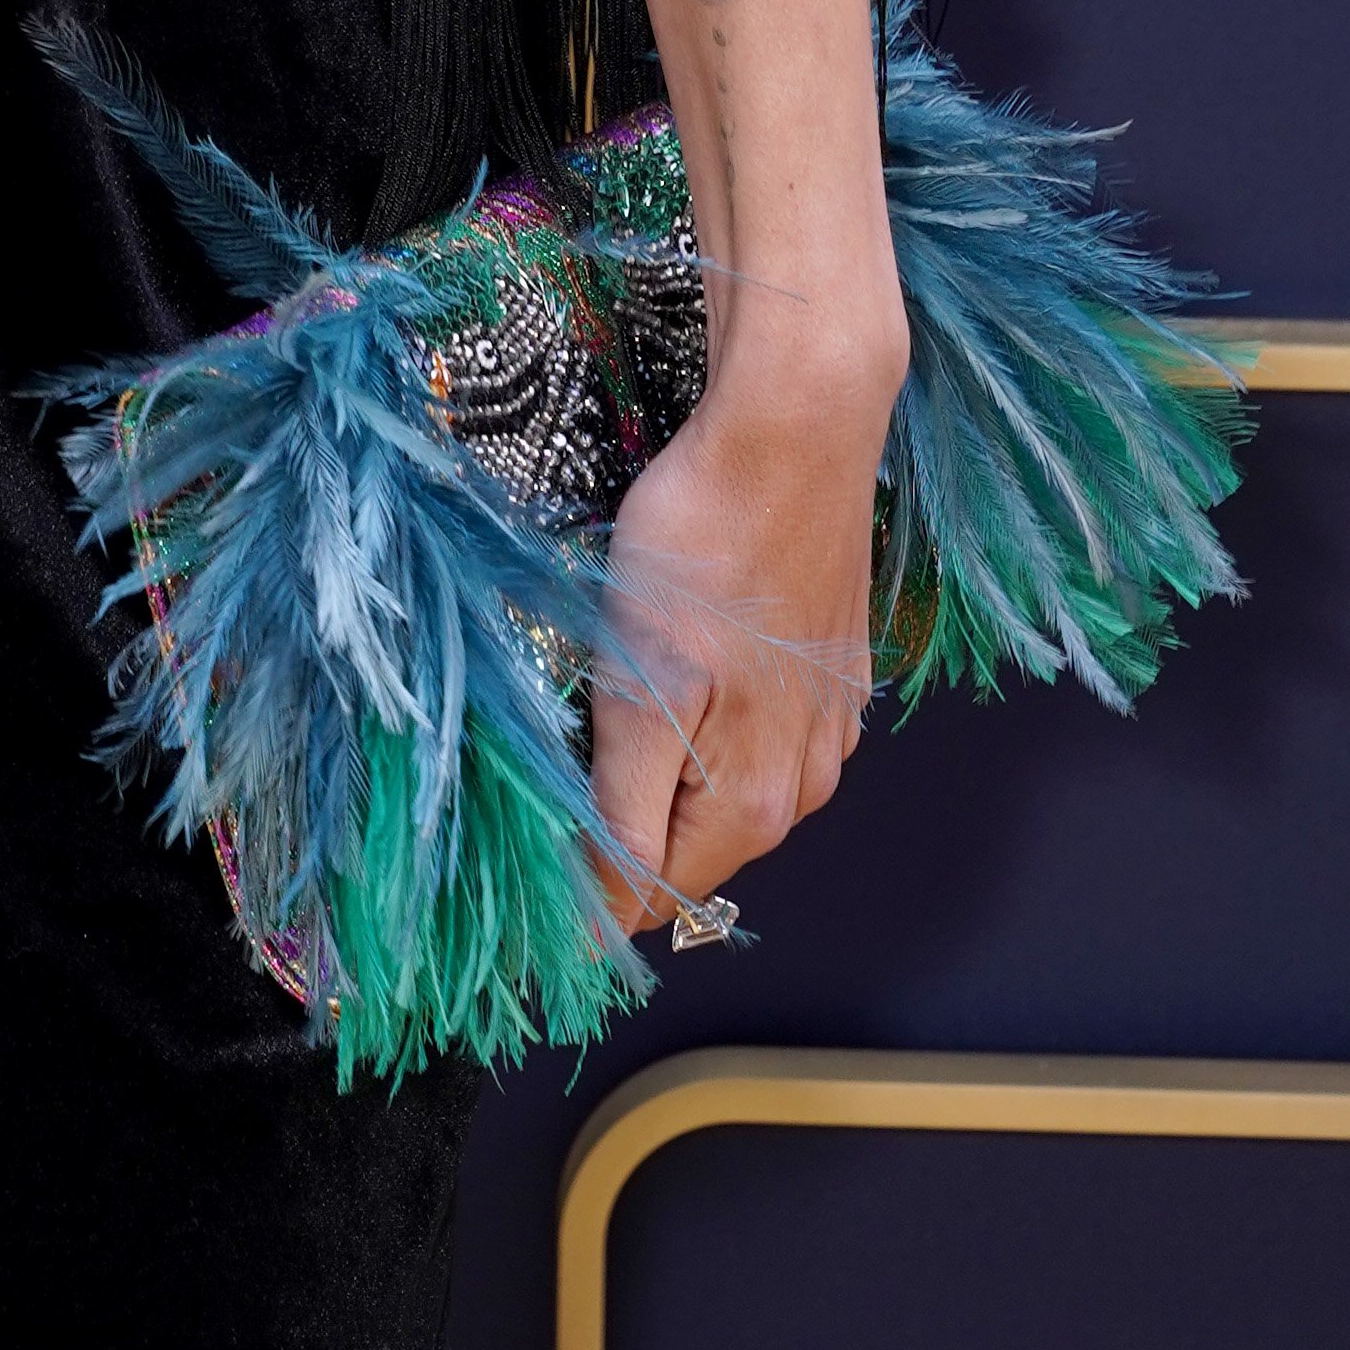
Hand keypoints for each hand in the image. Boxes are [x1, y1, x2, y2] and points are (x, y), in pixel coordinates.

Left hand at [586, 327, 901, 944]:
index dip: (579, 890)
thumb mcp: (639, 689)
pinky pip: (756, 737)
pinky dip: (708, 723)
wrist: (795, 434)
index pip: (649, 897)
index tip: (519, 856)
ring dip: (664, 772)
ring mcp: (826, 731)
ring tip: (611, 695)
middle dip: (620, 825)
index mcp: (756, 807)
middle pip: (688, 850)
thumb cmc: (704, 548)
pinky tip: (682, 661)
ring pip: (719, 792)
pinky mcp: (829, 678)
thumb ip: (624, 812)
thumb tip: (599, 915)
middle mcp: (805, 788)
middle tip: (552, 752)